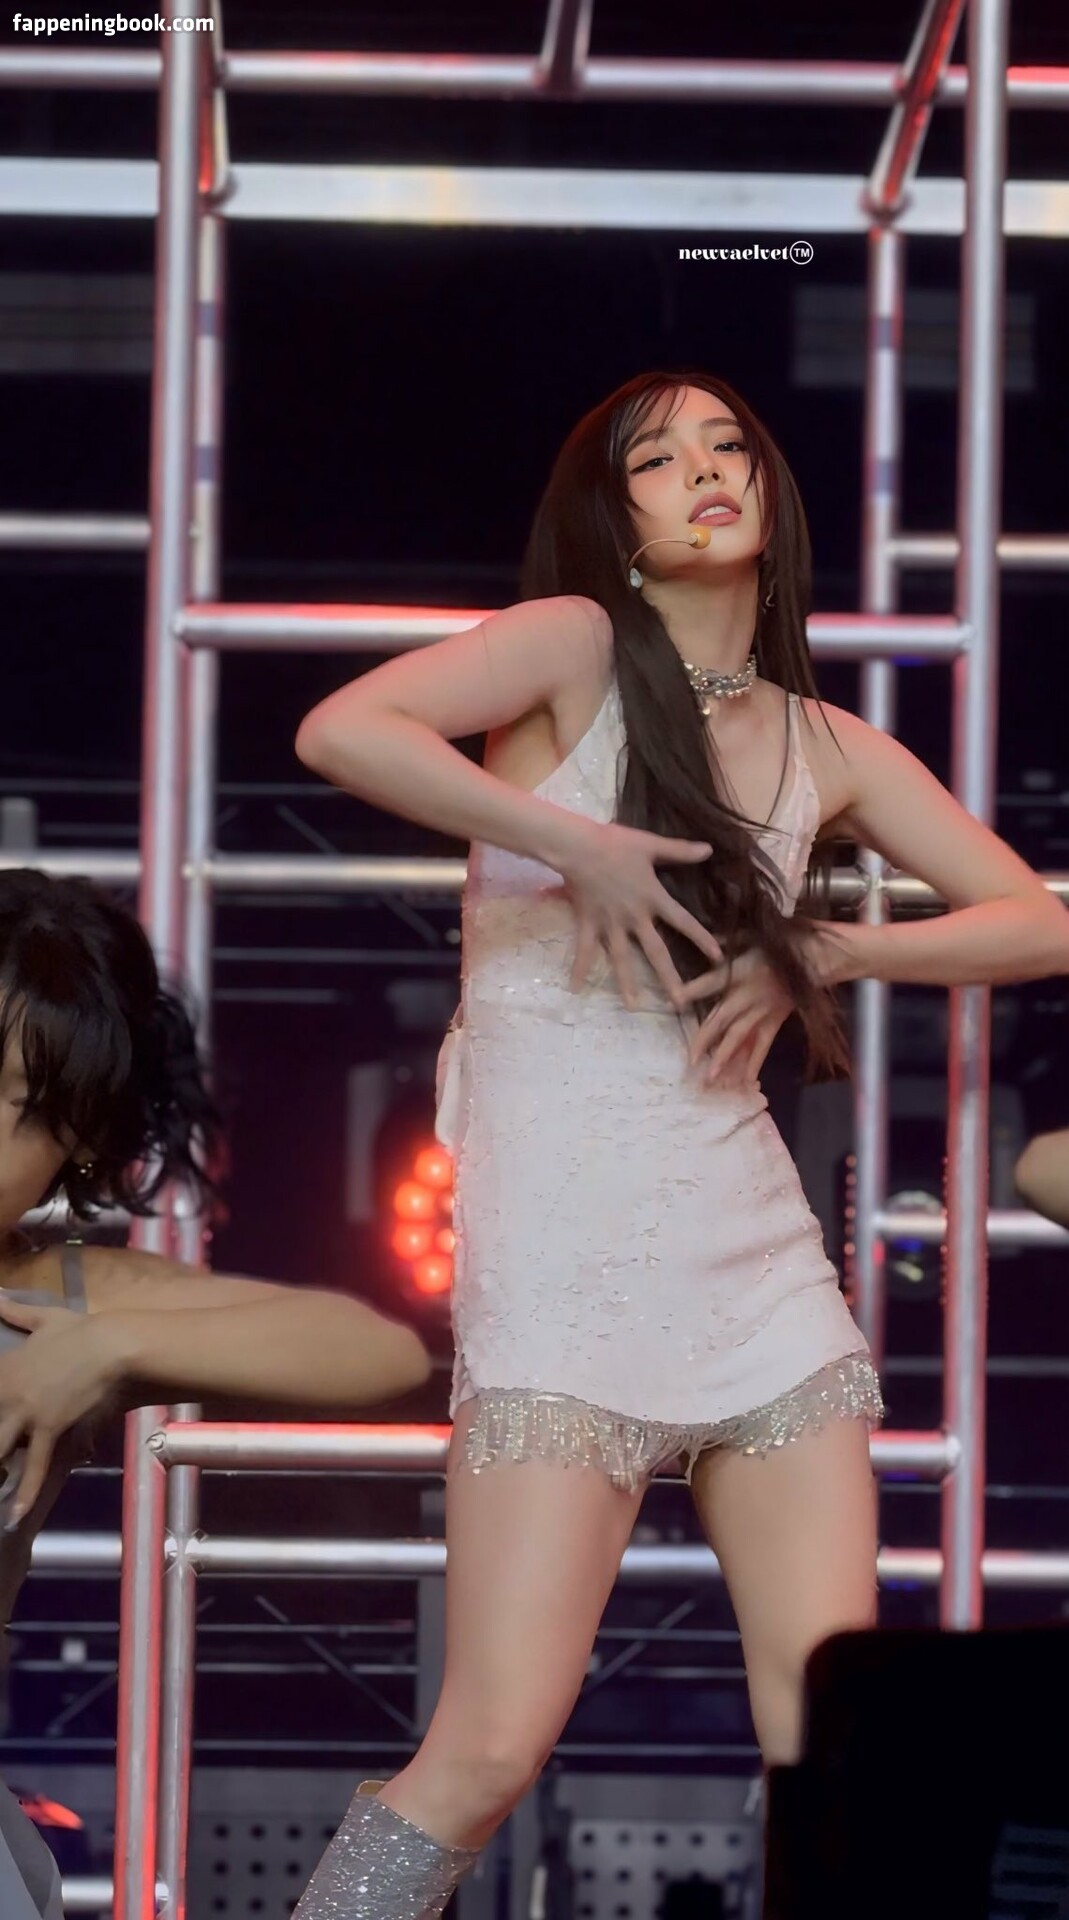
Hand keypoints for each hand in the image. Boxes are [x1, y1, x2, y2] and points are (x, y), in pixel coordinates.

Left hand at [0, 1298, 121, 1523]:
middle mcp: (8, 1393)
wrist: (111, 1345)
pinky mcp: (47, 1429)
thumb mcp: (45, 1318)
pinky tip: (14, 1514)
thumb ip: (16, 1311)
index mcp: (5, 1368)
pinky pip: (33, 1466)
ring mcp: (25, 1413)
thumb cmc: (82, 1330)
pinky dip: (25, 1493)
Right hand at [560, 821, 721, 1009]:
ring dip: (627, 983)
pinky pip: (585, 950)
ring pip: (622, 958)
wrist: (578, 847)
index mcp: (653, 898)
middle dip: (669, 978)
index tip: (718, 959)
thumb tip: (710, 849)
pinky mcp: (589, 923)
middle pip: (656, 952)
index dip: (702, 940)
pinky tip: (575, 988)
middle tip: (680, 1003)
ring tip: (633, 1006)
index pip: (684, 922)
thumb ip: (680, 851)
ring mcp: (611, 924)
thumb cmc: (616, 843)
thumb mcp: (651, 845)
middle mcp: (635, 917)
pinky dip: (579, 968)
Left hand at [675, 947, 793, 1086]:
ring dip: (724, 1057)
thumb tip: (707, 940)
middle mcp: (748, 995)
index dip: (692, 991)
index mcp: (741, 971)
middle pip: (721, 1019)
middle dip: (704, 1039)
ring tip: (710, 1077)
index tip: (674, 1000)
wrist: (818, 958)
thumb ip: (730, 942)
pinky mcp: (774, 1021)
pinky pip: (763, 1044)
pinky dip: (755, 1063)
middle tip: (689, 1060)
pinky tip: (745, 1082)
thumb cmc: (785, 943)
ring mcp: (762, 1011)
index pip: (711, 982)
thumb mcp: (755, 936)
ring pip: (739, 1037)